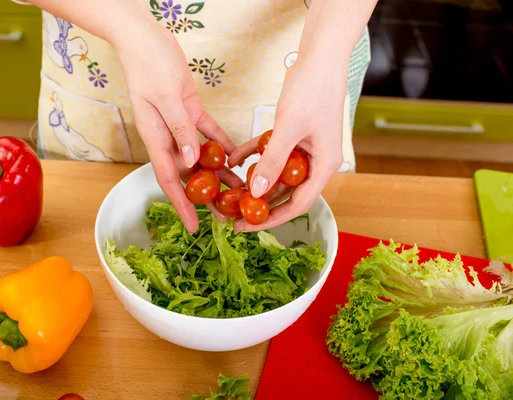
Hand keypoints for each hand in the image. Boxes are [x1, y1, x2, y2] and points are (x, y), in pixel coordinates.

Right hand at [114, 15, 241, 232]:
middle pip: (187, 173)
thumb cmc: (149, 64)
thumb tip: (191, 161)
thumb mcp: (166, 97)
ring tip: (239, 188)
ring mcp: (178, 124)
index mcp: (155, 137)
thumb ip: (180, 130)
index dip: (182, 205)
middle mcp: (166, 136)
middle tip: (227, 212)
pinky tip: (237, 155)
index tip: (194, 226)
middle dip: (206, 194)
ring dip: (219, 172)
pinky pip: (208, 133)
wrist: (145, 37)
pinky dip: (221, 144)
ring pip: (200, 156)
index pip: (168, 179)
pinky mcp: (190, 110)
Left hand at [228, 57, 346, 231]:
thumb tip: (256, 192)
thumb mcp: (288, 128)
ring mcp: (304, 149)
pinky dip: (253, 155)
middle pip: (285, 192)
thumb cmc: (312, 90)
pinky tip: (233, 159)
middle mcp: (315, 162)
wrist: (319, 58)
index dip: (273, 219)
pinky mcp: (292, 136)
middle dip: (258, 203)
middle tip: (233, 214)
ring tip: (229, 192)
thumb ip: (272, 162)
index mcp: (324, 166)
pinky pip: (270, 152)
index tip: (248, 227)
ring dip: (253, 181)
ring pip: (276, 173)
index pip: (298, 203)